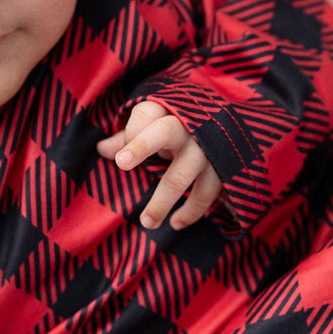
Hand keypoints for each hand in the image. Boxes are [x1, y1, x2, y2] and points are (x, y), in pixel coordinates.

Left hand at [96, 100, 220, 229]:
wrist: (231, 123)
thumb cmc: (181, 125)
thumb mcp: (157, 125)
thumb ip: (130, 135)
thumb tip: (101, 150)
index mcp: (170, 110)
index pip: (146, 115)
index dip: (131, 134)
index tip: (122, 159)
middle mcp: (189, 125)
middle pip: (163, 132)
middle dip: (142, 146)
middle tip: (122, 163)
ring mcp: (207, 148)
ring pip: (181, 174)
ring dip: (162, 202)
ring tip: (147, 223)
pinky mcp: (223, 168)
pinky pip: (206, 193)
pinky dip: (191, 211)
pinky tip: (176, 223)